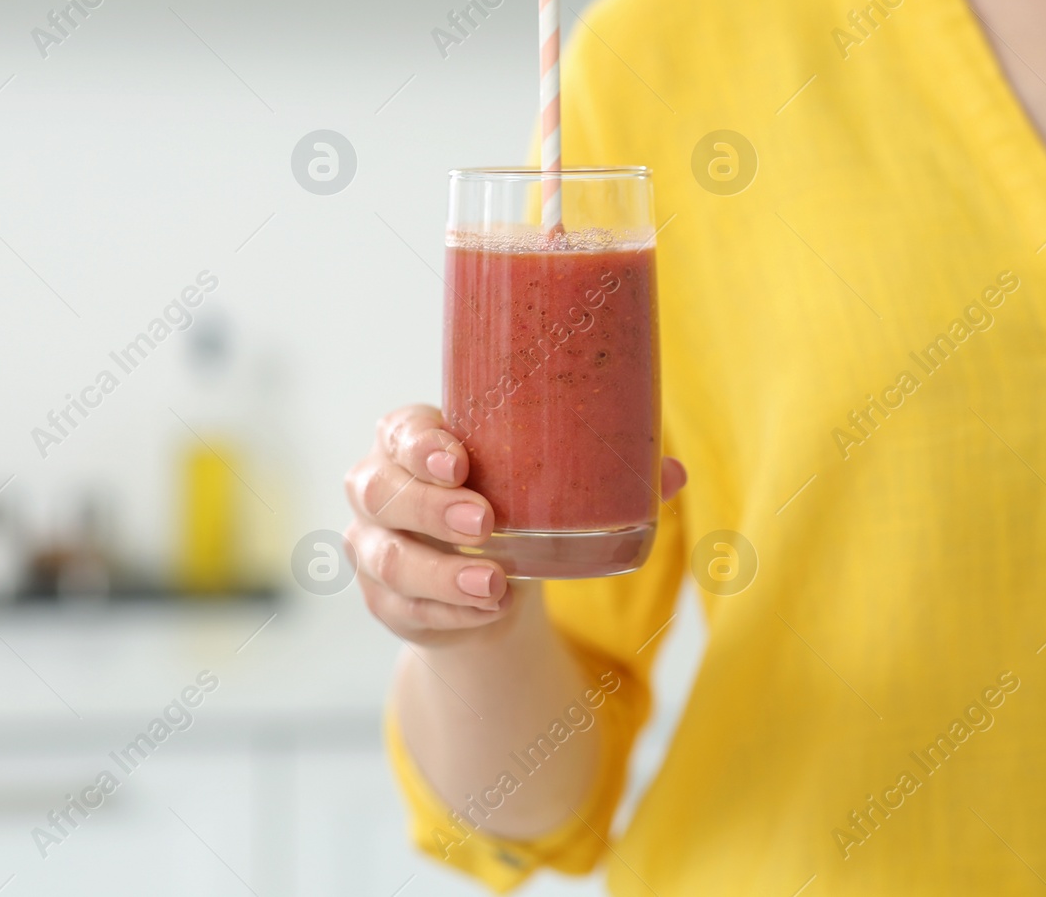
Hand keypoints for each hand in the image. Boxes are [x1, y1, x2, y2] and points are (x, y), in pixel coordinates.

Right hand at [344, 404, 685, 645]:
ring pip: (386, 556)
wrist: (487, 581)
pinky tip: (483, 615)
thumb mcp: (546, 486)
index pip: (400, 430)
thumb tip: (670, 471)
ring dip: (441, 572)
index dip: (420, 443)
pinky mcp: (384, 599)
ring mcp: (374, 545)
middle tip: (487, 521)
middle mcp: (380, 488)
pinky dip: (447, 614)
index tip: (460, 460)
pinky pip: (401, 609)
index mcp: (414, 442)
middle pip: (381, 489)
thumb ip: (603, 474)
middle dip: (431, 505)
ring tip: (493, 585)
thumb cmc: (513, 506)